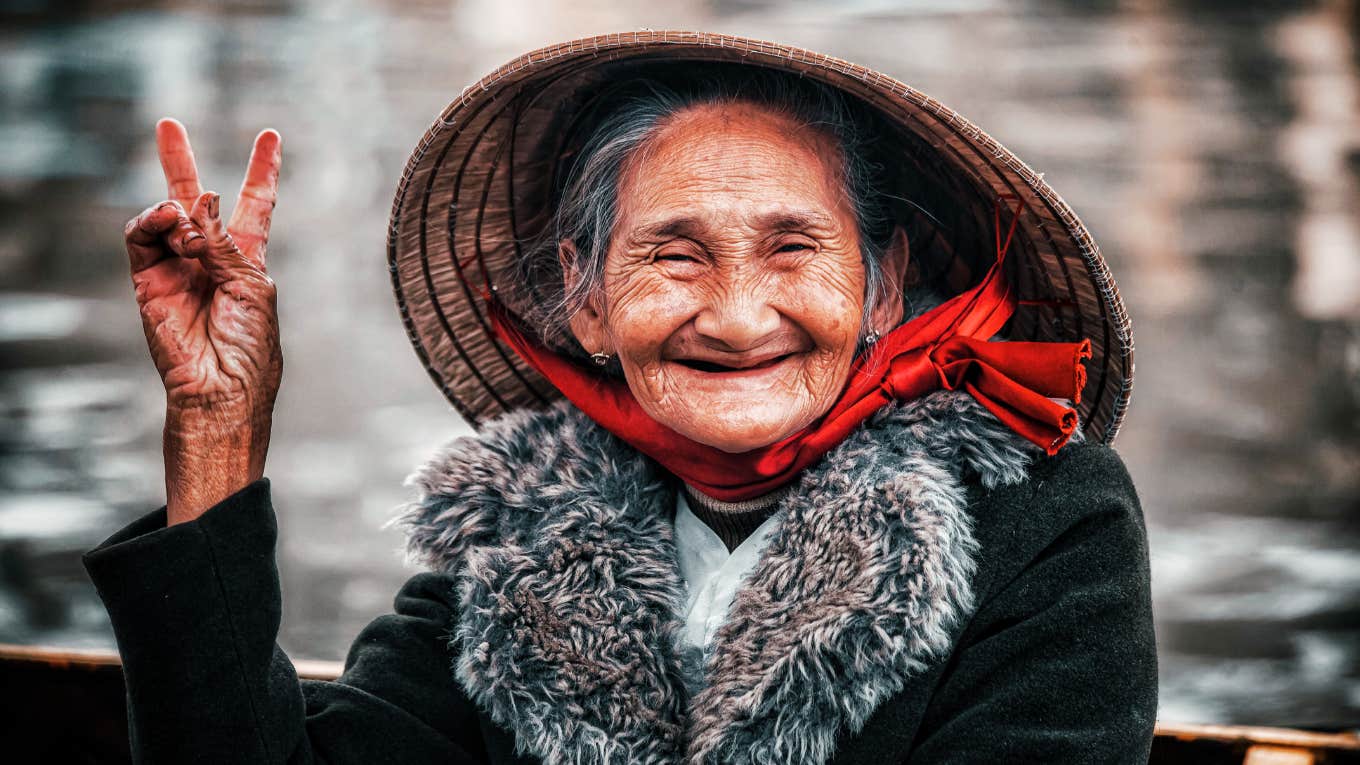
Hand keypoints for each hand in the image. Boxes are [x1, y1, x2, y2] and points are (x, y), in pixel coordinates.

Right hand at [124, 118, 283, 521]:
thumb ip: (225, 244)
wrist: (222, 389)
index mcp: (247, 261)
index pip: (255, 208)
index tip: (270, 137)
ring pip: (164, 216)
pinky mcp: (148, 281)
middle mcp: (209, 260)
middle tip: (168, 123)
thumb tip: (198, 203)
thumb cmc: (251, 347)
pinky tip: (171, 221)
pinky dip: (154, 221)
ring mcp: (176, 269)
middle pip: (194, 201)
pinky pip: (142, 237)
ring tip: (186, 217)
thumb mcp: (252, 287)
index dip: (262, 172)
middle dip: (181, 163)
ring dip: (176, 206)